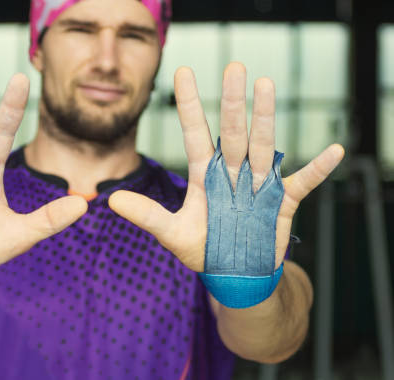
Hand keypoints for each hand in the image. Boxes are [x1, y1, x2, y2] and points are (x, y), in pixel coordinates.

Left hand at [109, 62, 343, 271]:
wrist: (233, 273)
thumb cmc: (202, 249)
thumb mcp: (172, 233)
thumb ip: (147, 215)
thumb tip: (111, 201)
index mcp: (204, 174)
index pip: (195, 133)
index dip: (189, 104)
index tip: (183, 72)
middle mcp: (231, 171)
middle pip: (231, 131)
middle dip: (231, 101)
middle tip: (233, 67)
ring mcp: (258, 183)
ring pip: (262, 145)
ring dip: (265, 118)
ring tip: (266, 85)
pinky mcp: (282, 201)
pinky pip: (303, 182)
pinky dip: (319, 169)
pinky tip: (334, 151)